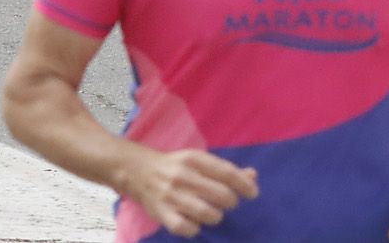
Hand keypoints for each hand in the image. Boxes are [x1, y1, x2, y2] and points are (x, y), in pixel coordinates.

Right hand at [125, 148, 258, 237]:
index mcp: (193, 159)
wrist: (135, 170)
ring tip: (211, 212)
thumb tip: (252, 177)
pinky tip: (194, 222)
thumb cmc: (174, 166)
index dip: (244, 185)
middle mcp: (182, 176)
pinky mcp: (162, 213)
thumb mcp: (197, 161)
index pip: (226, 172)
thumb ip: (225, 170)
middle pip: (221, 195)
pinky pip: (186, 228)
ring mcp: (171, 196)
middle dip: (230, 201)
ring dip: (215, 216)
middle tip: (226, 202)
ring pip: (207, 214)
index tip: (252, 193)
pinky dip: (194, 228)